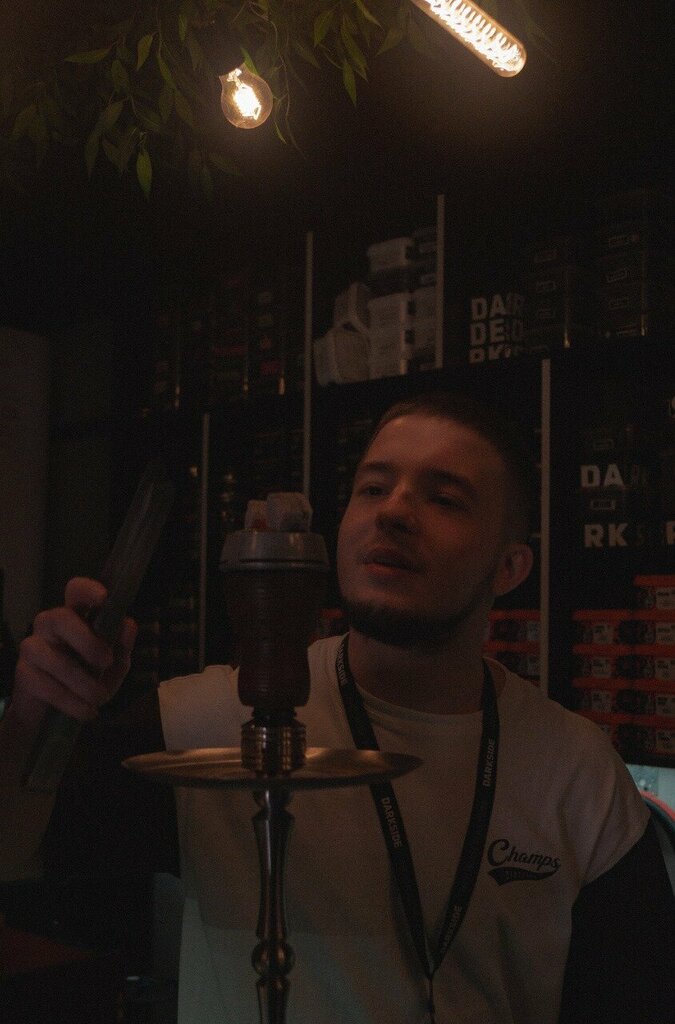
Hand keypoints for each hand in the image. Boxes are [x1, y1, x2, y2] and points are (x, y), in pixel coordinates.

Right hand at [14, 577, 137, 721]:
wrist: (53, 715)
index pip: (75, 591)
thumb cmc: (87, 680)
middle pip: (61, 618)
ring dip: (83, 683)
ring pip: (56, 659)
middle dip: (87, 641)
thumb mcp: (113, 666)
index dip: (88, 590)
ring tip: (99, 698)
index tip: (104, 598)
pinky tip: (87, 711)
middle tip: (106, 662)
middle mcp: (50, 625)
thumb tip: (128, 625)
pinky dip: (72, 702)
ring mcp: (33, 647)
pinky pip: (48, 686)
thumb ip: (122, 646)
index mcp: (75, 615)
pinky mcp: (23, 674)